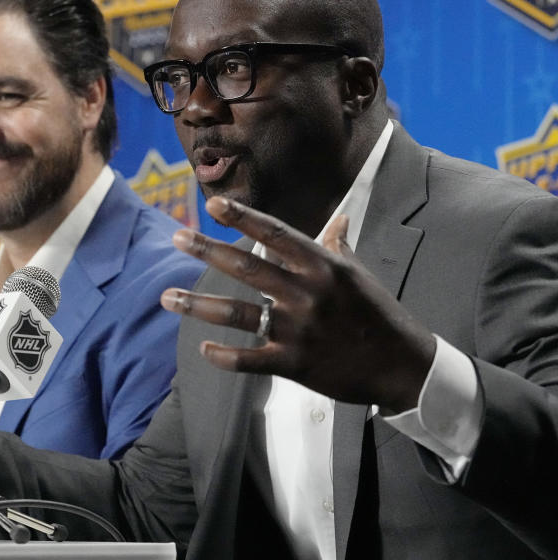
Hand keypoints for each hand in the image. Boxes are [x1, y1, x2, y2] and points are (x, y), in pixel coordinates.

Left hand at [160, 196, 435, 412]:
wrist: (403, 366)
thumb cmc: (378, 314)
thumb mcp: (360, 275)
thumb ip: (339, 247)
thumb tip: (338, 219)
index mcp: (323, 267)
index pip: (275, 234)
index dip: (242, 218)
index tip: (213, 205)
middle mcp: (307, 294)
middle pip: (247, 267)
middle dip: (208, 250)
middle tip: (177, 237)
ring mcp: (298, 330)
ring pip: (238, 313)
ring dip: (198, 304)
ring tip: (167, 296)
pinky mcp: (295, 364)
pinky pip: (251, 359)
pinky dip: (225, 355)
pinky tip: (203, 348)